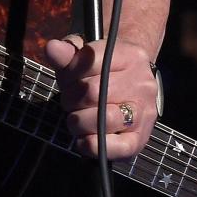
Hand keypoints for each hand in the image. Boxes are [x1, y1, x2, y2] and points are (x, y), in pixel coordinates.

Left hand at [45, 34, 158, 158]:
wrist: (131, 86)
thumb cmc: (101, 70)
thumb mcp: (84, 55)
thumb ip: (68, 52)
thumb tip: (52, 48)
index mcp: (130, 56)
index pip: (91, 60)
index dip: (70, 71)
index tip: (68, 76)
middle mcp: (142, 83)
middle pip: (93, 91)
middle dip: (71, 97)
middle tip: (71, 99)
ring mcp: (144, 113)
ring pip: (103, 119)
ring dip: (79, 121)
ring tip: (77, 117)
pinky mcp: (140, 139)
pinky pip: (115, 147)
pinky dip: (92, 144)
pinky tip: (84, 138)